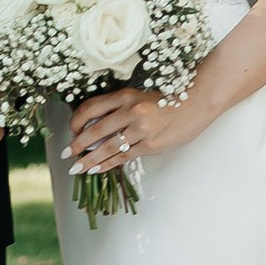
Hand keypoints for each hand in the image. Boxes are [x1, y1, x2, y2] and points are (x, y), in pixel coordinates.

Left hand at [66, 83, 187, 178]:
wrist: (199, 101)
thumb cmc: (171, 98)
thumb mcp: (142, 96)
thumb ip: (121, 109)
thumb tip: (97, 128)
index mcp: (126, 95)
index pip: (91, 108)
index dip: (77, 121)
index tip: (72, 130)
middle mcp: (131, 111)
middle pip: (95, 130)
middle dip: (78, 144)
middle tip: (66, 153)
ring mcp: (141, 129)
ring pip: (107, 147)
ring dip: (89, 159)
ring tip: (76, 168)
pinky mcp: (151, 144)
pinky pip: (124, 157)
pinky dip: (107, 164)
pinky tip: (96, 169)